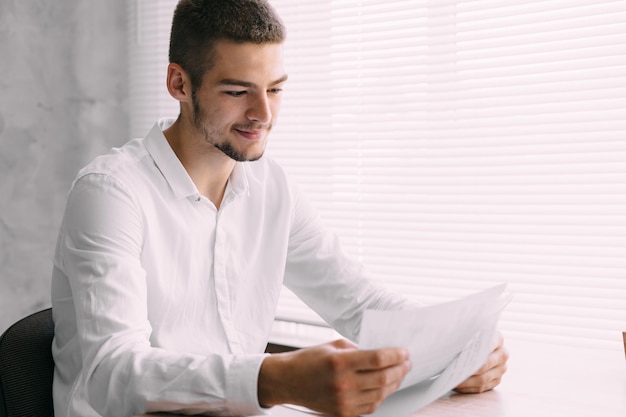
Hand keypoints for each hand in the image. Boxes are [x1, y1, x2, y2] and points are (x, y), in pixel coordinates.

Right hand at [258, 339, 410, 416]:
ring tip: (398, 374)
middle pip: (382, 378)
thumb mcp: (333, 346)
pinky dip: (381, 396)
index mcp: (340, 362)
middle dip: (400, 369)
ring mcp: (343, 401)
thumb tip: (381, 352)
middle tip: (406, 362)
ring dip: (394, 383)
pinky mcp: (343, 413)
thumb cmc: (309, 360)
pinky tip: (384, 387)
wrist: (288, 381)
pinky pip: (370, 406)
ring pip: (380, 394)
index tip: (404, 352)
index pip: (378, 359)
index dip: (396, 355)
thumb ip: (357, 349)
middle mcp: (343, 383)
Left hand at [454, 331, 508, 393]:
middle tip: (451, 372)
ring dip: (464, 382)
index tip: (457, 357)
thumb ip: (462, 335)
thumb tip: (450, 343)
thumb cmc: (469, 335)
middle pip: (483, 366)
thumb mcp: (467, 331)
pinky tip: (456, 385)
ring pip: (482, 380)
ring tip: (450, 380)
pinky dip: (467, 388)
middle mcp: (502, 354)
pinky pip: (482, 388)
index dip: (470, 353)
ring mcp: (501, 369)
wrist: (476, 342)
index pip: (485, 347)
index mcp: (497, 338)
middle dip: (465, 370)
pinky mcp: (496, 380)